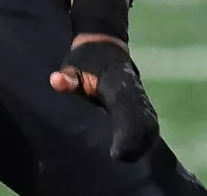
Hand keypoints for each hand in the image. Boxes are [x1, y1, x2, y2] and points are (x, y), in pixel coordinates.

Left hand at [50, 33, 159, 162]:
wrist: (104, 45)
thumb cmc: (84, 60)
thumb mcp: (72, 65)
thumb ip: (67, 77)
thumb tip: (56, 81)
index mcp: (118, 82)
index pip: (126, 108)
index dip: (126, 133)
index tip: (116, 154)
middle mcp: (134, 91)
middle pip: (144, 120)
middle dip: (137, 144)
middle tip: (122, 161)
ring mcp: (142, 97)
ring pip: (151, 124)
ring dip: (144, 144)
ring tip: (129, 160)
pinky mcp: (144, 104)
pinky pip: (150, 124)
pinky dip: (146, 140)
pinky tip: (137, 154)